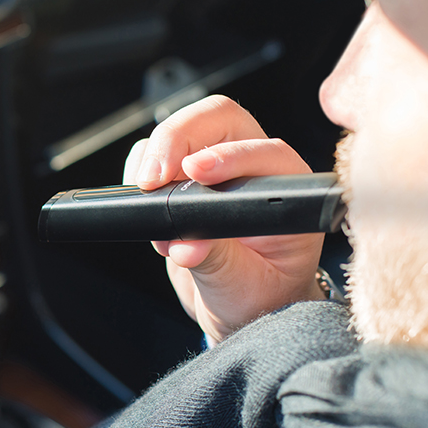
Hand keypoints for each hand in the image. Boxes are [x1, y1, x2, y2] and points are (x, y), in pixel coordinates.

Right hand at [123, 95, 324, 343]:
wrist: (240, 308)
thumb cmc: (258, 295)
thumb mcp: (242, 286)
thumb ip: (217, 261)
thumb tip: (186, 245)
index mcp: (286, 190)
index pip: (262, 151)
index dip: (226, 157)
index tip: (192, 174)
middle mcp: (255, 167)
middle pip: (217, 118)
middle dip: (177, 137)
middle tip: (150, 177)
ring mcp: (217, 165)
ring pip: (183, 129)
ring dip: (155, 159)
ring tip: (151, 206)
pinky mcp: (183, 175)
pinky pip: (154, 151)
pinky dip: (140, 170)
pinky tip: (148, 208)